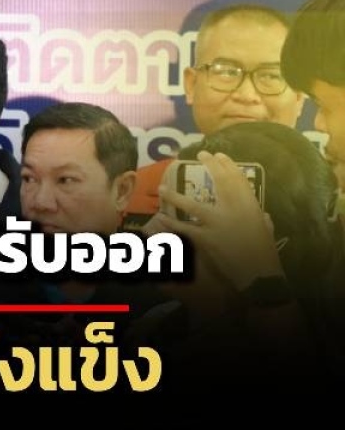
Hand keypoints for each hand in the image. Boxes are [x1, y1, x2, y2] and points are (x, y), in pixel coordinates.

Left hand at [152, 151, 282, 290]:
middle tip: (200, 154)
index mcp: (251, 207)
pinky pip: (185, 229)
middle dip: (211, 165)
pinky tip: (162, 218)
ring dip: (175, 197)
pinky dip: (172, 223)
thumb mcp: (266, 230)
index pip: (239, 179)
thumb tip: (262, 215)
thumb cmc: (266, 252)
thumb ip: (261, 219)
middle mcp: (235, 210)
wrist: (260, 275)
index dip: (228, 165)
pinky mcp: (207, 239)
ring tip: (162, 188)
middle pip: (221, 182)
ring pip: (193, 206)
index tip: (219, 155)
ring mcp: (219, 224)